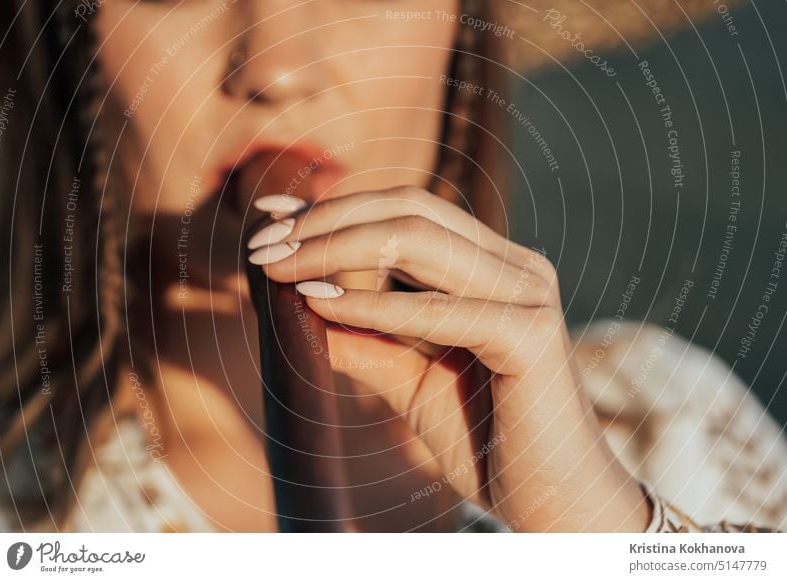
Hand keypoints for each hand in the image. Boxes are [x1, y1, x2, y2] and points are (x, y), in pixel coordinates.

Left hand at [248, 186, 649, 531]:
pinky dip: (373, 303)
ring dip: (336, 248)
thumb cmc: (485, 437)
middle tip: (261, 246)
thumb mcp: (408, 379)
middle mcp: (515, 267)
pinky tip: (320, 302)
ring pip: (420, 240)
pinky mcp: (530, 334)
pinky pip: (436, 308)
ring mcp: (527, 293)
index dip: (336, 208)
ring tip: (277, 266)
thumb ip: (364, 338)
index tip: (271, 219)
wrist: (552, 501)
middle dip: (326, 220)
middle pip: (410, 208)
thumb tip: (298, 304)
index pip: (408, 210)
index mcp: (492, 267)